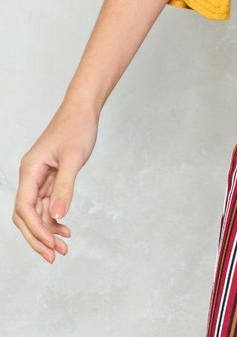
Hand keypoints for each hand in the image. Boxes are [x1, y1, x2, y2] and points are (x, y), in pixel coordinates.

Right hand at [13, 99, 98, 262]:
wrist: (83, 109)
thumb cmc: (77, 127)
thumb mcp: (74, 158)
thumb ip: (65, 187)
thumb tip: (58, 216)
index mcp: (30, 170)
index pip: (25, 207)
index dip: (36, 229)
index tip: (51, 244)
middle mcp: (31, 175)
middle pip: (26, 215)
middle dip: (38, 237)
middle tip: (55, 256)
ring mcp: (39, 178)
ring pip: (37, 213)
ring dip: (48, 231)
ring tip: (64, 247)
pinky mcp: (50, 178)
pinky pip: (47, 204)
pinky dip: (55, 219)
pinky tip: (65, 230)